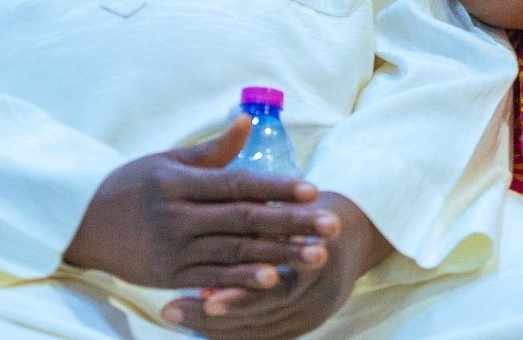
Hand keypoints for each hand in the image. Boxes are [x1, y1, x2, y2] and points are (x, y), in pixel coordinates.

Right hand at [63, 117, 338, 291]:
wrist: (81, 226)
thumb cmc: (130, 186)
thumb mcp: (166, 161)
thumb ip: (211, 149)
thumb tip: (247, 121)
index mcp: (178, 182)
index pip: (237, 185)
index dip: (276, 188)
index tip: (313, 190)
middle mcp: (176, 217)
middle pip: (244, 220)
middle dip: (291, 223)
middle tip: (331, 225)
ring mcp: (173, 249)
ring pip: (236, 251)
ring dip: (280, 254)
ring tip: (316, 254)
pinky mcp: (170, 275)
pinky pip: (215, 277)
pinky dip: (245, 279)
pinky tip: (275, 279)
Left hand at [161, 194, 390, 339]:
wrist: (352, 236)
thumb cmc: (316, 211)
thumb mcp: (299, 204)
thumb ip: (267, 206)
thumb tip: (229, 198)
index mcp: (320, 266)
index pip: (277, 290)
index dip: (239, 294)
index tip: (203, 293)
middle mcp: (317, 301)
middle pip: (259, 319)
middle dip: (212, 316)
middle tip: (170, 310)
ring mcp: (307, 318)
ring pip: (253, 332)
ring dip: (210, 326)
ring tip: (171, 314)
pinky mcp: (296, 328)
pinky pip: (255, 336)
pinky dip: (225, 330)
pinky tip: (193, 323)